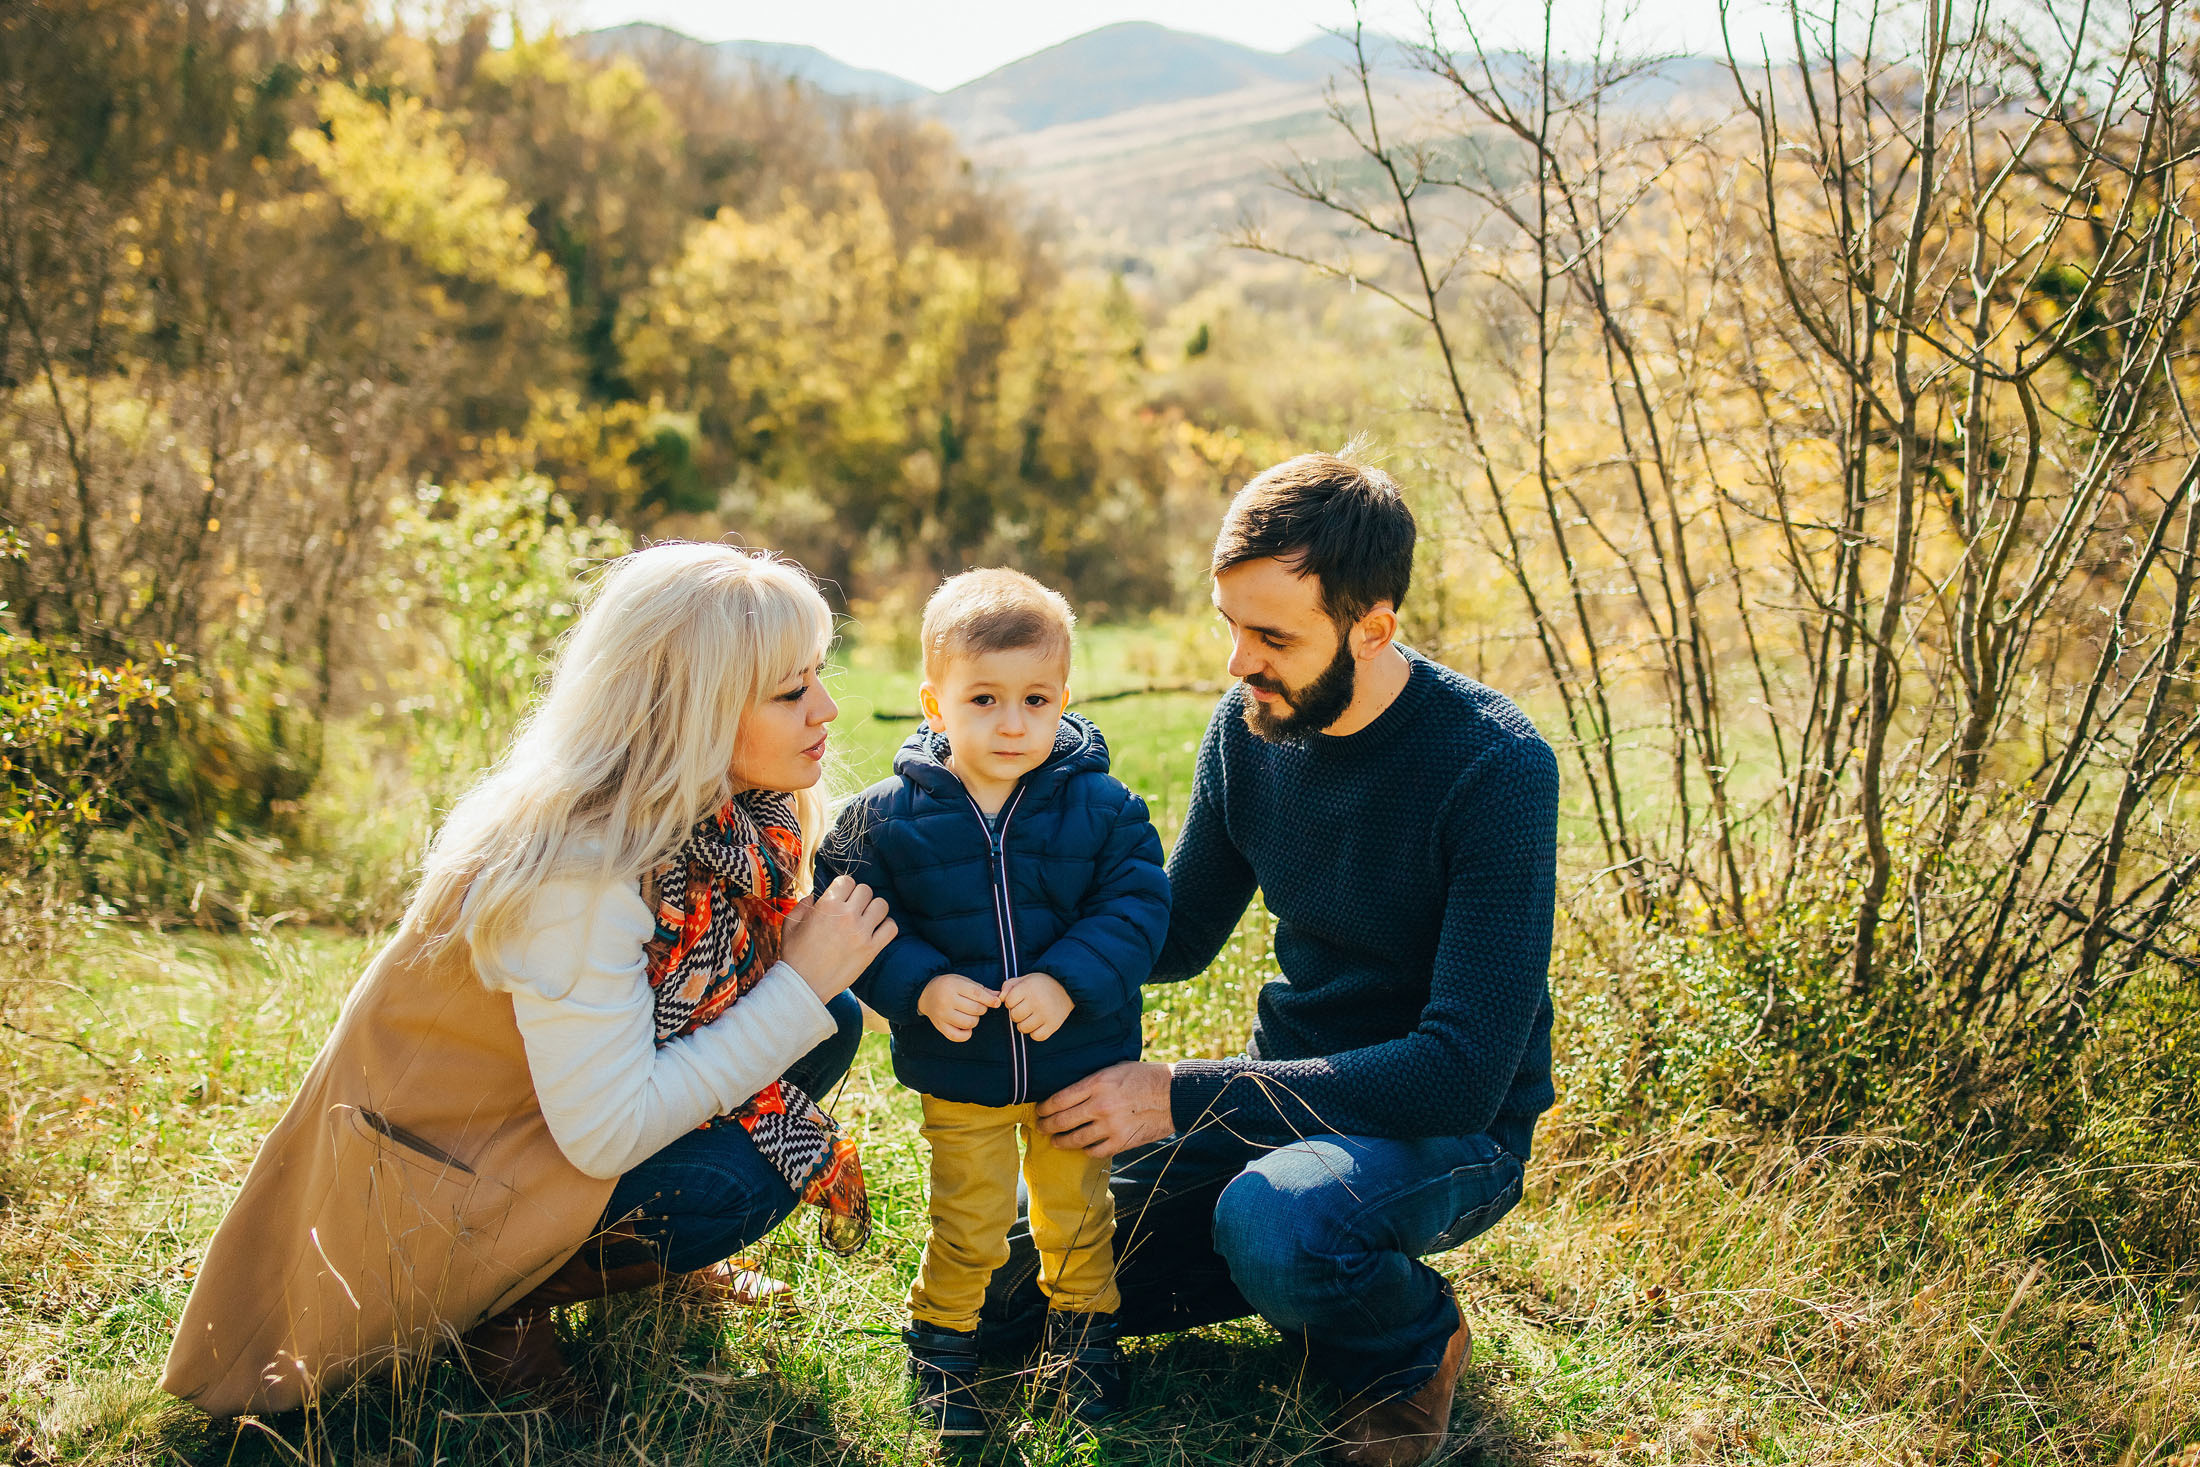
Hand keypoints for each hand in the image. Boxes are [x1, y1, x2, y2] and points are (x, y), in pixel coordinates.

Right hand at [779, 874, 895, 1003]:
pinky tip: (876, 930)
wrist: (804, 984)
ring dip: (874, 909)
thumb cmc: (795, 954)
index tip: (840, 897)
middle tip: (851, 909)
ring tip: (865, 918)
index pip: (847, 880)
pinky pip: (891, 928)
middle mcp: (847, 916)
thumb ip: (802, 905)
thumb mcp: (790, 924)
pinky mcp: (871, 950)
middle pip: (866, 890)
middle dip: (858, 897)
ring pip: (881, 905)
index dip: (843, 887)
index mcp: (827, 905)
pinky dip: (886, 926)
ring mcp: (861, 933)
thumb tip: (813, 896)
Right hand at [917, 973, 998, 1041]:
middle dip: (982, 1009)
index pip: (976, 994)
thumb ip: (981, 990)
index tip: (997, 1002)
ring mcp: (942, 1014)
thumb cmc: (949, 986)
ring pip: (969, 1023)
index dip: (989, 999)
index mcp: (953, 986)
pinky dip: (966, 1034)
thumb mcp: (963, 981)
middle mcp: (946, 1000)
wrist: (926, 993)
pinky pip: (957, 1036)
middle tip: (978, 1006)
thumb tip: (998, 997)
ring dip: (975, 1020)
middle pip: (974, 1009)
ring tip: (970, 1014)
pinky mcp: (940, 1026)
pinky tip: (966, 1027)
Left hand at [1002, 972, 1072, 1041]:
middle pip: (1015, 1016)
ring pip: (1023, 1028)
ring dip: (1024, 1024)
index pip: (1008, 1002)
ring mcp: (1045, 1014)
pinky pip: (1036, 1036)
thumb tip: (999, 998)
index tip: (1019, 999)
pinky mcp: (1053, 1025)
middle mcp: (1037, 1001)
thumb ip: (1009, 986)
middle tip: (1025, 1009)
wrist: (1067, 988)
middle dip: (1017, 1013)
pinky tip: (1038, 1024)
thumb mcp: (1025, 979)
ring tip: (1030, 1017)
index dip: (1011, 1002)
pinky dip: (1035, 1033)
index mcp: (1029, 988)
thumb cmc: (1041, 984)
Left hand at [1034, 1060, 1175, 1156]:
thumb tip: (1068, 1092)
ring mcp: (1110, 1126)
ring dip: (1061, 1141)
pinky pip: (1094, 1151)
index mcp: (1097, 1083)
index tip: (1040, 1110)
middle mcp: (1100, 1105)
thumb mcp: (1114, 1069)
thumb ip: (1091, 1081)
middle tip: (1040, 1127)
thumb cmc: (1144, 1077)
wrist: (1173, 1093)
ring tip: (1056, 1141)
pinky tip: (1083, 1146)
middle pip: (1061, 1121)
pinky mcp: (1121, 1142)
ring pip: (1074, 1139)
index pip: (1059, 1099)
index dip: (1044, 1108)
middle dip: (1046, 1126)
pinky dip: (1085, 1149)